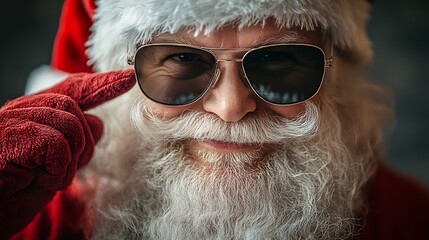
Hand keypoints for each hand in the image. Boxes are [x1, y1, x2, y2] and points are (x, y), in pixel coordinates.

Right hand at [0, 70, 135, 237]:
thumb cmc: (13, 193)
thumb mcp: (55, 167)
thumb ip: (76, 142)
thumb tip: (97, 122)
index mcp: (32, 114)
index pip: (72, 90)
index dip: (102, 84)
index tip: (128, 78)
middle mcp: (21, 111)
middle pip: (74, 108)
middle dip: (82, 144)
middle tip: (62, 172)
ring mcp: (12, 120)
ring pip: (69, 125)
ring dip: (68, 161)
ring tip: (46, 178)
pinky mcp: (11, 136)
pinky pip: (57, 145)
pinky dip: (57, 170)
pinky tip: (38, 181)